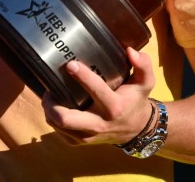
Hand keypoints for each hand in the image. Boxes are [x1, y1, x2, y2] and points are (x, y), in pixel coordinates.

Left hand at [42, 47, 156, 145]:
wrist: (137, 130)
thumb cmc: (136, 100)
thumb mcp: (145, 82)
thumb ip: (142, 65)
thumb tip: (130, 51)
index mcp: (114, 107)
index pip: (97, 91)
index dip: (82, 76)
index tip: (70, 64)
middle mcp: (99, 124)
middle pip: (66, 118)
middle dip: (51, 102)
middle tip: (50, 87)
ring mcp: (88, 136)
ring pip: (57, 125)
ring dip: (49, 109)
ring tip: (50, 94)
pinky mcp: (80, 142)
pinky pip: (58, 131)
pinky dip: (53, 118)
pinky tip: (55, 105)